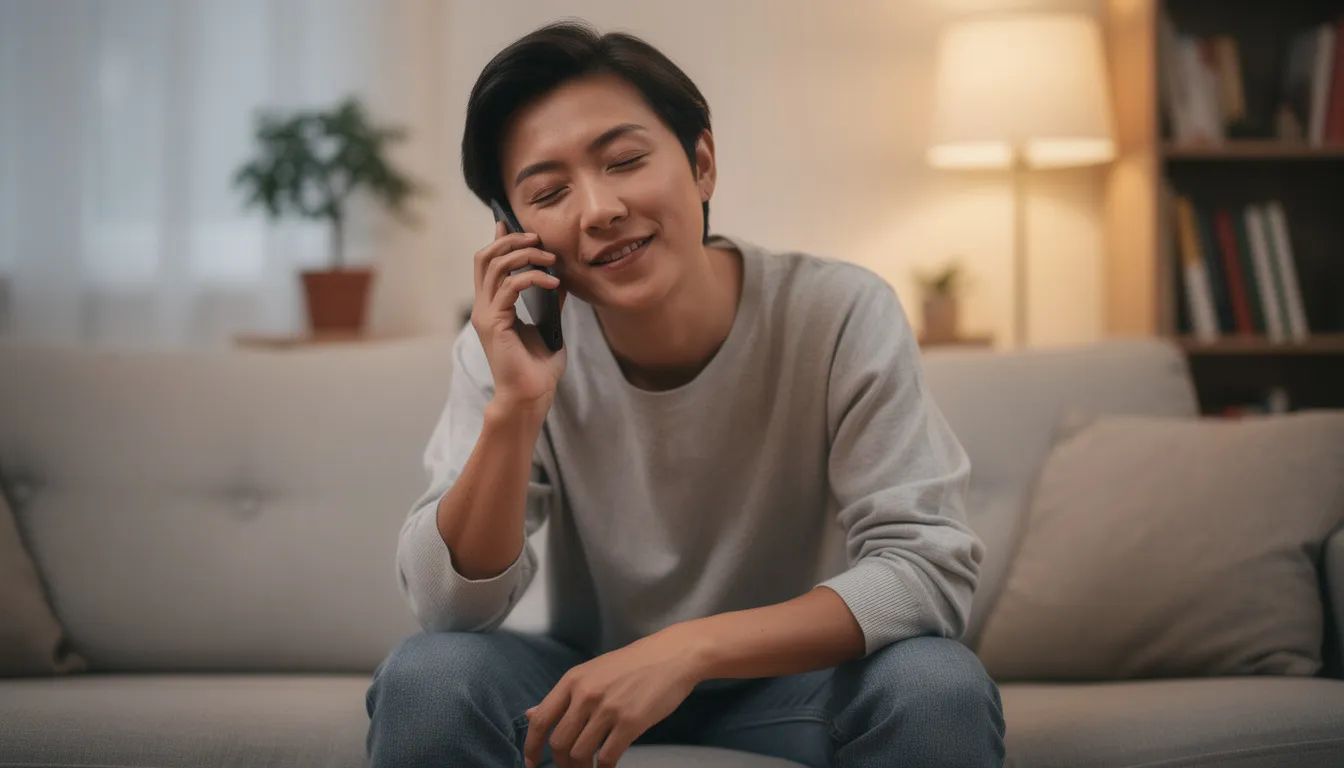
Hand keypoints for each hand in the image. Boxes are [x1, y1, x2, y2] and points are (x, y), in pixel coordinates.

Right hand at [471, 220, 567, 414]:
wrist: (530, 397)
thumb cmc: (537, 370)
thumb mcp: (549, 328)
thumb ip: (550, 303)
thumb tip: (561, 280)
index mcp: (493, 308)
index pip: (487, 264)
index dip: (497, 240)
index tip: (509, 222)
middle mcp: (484, 308)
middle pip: (485, 258)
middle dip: (510, 241)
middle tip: (537, 238)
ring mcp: (486, 315)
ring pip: (495, 266)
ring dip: (524, 254)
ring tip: (549, 258)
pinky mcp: (494, 323)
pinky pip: (511, 286)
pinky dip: (533, 277)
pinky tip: (553, 283)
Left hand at [524, 628, 707, 767]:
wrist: (671, 656)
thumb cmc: (632, 664)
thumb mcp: (592, 672)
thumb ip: (563, 696)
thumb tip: (530, 713)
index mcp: (573, 680)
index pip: (541, 720)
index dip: (531, 747)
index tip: (531, 763)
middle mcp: (586, 694)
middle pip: (559, 742)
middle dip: (560, 764)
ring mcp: (608, 709)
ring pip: (580, 754)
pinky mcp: (630, 723)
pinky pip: (607, 757)